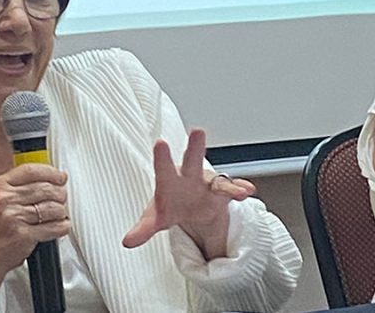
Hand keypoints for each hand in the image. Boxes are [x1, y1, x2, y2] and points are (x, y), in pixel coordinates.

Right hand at [0, 164, 69, 282]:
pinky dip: (62, 226)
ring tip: (58, 215)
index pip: (31, 171)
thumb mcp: (1, 198)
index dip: (51, 172)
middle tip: (61, 199)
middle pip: (45, 188)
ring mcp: (14, 217)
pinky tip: (61, 226)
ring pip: (53, 207)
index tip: (61, 177)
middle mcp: (5, 199)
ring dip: (61, 211)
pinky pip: (54, 227)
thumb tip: (55, 177)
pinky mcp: (23, 234)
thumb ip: (22, 186)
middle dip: (60, 194)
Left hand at [123, 129, 255, 259]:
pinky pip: (231, 192)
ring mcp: (207, 184)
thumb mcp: (155, 217)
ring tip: (239, 190)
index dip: (162, 157)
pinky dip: (239, 191)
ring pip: (217, 179)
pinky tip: (247, 192)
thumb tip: (128, 241)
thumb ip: (143, 228)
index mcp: (169, 180)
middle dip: (195, 147)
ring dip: (227, 183)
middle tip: (198, 132)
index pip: (163, 169)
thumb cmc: (171, 205)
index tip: (160, 142)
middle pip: (192, 161)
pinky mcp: (221, 194)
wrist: (191, 209)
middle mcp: (189, 177)